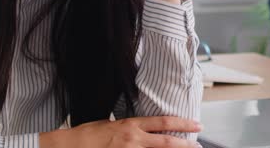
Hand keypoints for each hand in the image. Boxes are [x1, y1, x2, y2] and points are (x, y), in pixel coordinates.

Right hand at [40, 116, 201, 147]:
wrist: (70, 146)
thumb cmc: (89, 135)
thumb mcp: (113, 124)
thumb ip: (131, 127)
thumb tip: (147, 130)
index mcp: (131, 125)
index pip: (164, 123)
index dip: (183, 124)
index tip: (197, 125)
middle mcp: (133, 139)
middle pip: (167, 142)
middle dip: (186, 144)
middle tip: (199, 145)